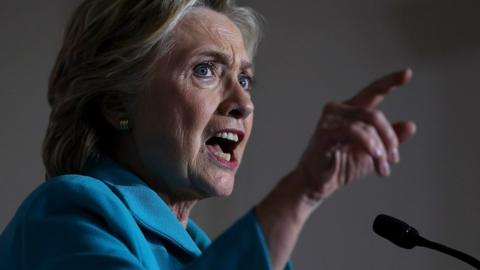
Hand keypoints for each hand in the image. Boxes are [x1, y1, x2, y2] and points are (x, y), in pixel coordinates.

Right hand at [295, 69, 416, 202]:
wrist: (318, 184)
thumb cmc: (341, 166)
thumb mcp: (373, 153)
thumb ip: (390, 139)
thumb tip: (411, 125)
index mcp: (351, 112)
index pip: (373, 92)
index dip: (390, 81)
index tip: (408, 72)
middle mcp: (339, 111)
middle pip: (374, 114)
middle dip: (389, 138)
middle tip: (393, 159)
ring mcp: (330, 120)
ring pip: (367, 124)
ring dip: (380, 147)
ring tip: (383, 167)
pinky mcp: (324, 132)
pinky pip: (354, 131)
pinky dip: (369, 144)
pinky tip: (375, 156)